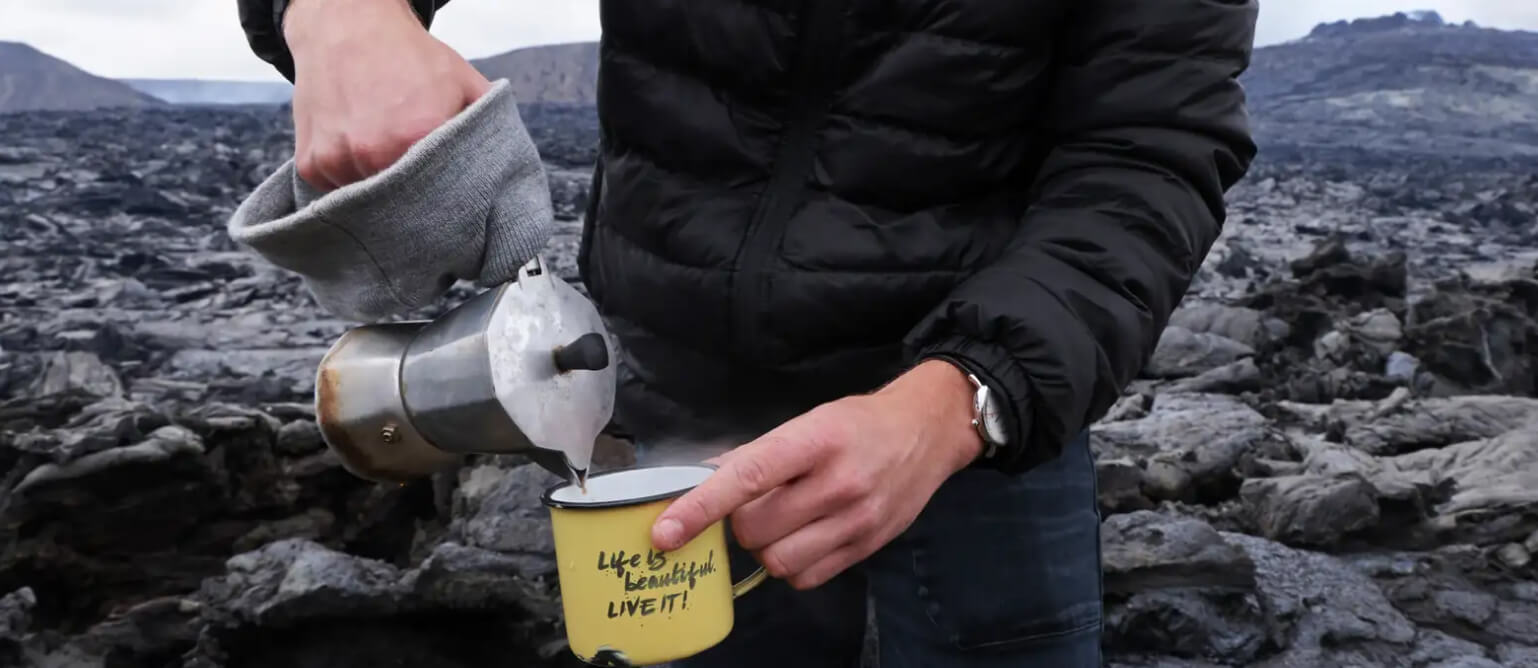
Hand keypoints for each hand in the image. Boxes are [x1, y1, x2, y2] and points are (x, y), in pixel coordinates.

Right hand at [283, 0, 490, 189]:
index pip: (443, 200)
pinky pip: (338, 191)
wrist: (346, 24)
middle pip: (406, 208)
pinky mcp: (312, 165)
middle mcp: (374, 153)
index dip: (451, 204)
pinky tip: (358, 150)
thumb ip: (490, 126)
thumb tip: (512, 170)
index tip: (454, 206)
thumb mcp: (464, 82)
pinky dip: (351, 179)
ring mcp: (338, 160)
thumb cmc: (408, 54)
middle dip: (417, 205)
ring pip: (369, 204)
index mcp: (417, 137)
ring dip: (382, 192)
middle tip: (423, 191)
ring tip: (386, 158)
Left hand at [651, 360, 984, 589]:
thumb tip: (702, 477)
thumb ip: (758, 453)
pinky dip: (793, 565)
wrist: (928, 430)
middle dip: (740, 523)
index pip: (746, 477)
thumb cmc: (859, 422)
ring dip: (766, 547)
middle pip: (755, 529)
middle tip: (755, 505)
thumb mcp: (809, 421)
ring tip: (781, 523)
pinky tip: (804, 538)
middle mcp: (838, 482)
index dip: (699, 507)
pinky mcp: (868, 546)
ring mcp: (856, 519)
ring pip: (779, 560)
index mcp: (815, 440)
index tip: (665, 531)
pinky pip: (808, 577)